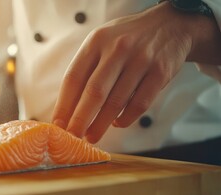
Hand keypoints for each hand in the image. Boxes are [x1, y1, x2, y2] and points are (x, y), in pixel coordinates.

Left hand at [52, 1, 216, 142]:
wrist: (170, 25)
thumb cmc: (126, 40)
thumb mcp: (102, 43)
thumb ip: (86, 69)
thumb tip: (67, 108)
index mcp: (96, 42)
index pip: (74, 78)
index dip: (64, 104)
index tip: (58, 125)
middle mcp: (117, 49)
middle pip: (94, 92)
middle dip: (80, 119)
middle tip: (72, 137)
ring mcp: (140, 60)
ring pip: (116, 102)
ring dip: (101, 124)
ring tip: (91, 137)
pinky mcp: (160, 72)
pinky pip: (139, 103)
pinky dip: (126, 118)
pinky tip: (117, 123)